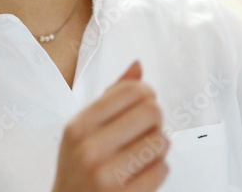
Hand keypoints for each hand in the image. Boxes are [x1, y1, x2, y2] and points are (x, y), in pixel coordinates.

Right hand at [52, 61, 169, 191]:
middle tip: (144, 130)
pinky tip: (142, 172)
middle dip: (154, 121)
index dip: (146, 94)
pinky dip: (158, 169)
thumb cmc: (78, 170)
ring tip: (142, 153)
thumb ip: (110, 98)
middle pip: (151, 112)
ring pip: (161, 140)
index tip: (144, 103)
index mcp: (78, 127)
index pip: (131, 91)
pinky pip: (162, 169)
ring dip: (158, 147)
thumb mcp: (83, 131)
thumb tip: (137, 66)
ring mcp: (106, 175)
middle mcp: (89, 149)